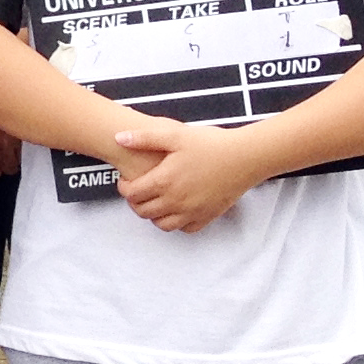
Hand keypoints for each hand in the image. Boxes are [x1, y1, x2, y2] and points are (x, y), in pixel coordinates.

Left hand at [109, 117, 267, 232]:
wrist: (245, 157)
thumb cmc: (211, 144)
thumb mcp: (175, 135)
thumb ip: (144, 138)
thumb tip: (118, 138)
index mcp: (164, 181)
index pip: (132, 194)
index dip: (124, 188)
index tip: (126, 181)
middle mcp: (176, 201)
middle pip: (143, 212)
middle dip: (135, 202)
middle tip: (137, 191)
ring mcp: (192, 211)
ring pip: (162, 224)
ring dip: (153, 215)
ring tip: (155, 200)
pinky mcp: (208, 216)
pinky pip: (185, 228)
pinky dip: (176, 222)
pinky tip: (177, 208)